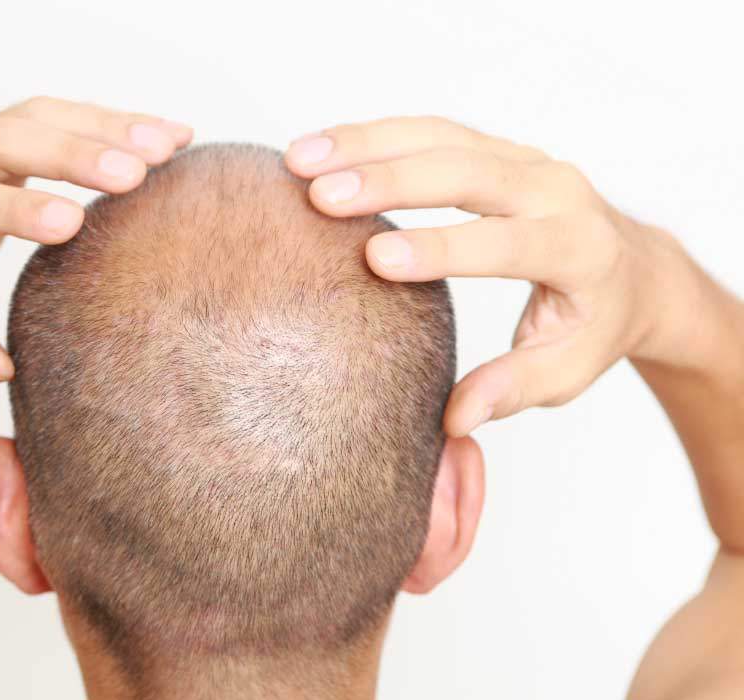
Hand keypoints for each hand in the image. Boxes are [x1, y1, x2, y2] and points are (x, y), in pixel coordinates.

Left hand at [0, 97, 191, 385]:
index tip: (73, 221)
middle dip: (71, 154)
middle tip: (134, 172)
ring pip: (37, 116)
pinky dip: (114, 123)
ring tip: (167, 146)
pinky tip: (166, 136)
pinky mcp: (3, 134)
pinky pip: (59, 116)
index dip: (15, 209)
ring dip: (105, 128)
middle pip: (1, 140)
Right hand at [285, 116, 704, 435]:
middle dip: (390, 182)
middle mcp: (555, 190)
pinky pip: (431, 131)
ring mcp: (523, 160)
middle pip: (467, 172)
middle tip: (321, 196)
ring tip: (299, 161)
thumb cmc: (594, 326)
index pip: (506, 244)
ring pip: (440, 137)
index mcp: (579, 249)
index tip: (374, 258)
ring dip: (366, 144)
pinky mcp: (494, 148)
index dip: (441, 249)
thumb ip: (514, 390)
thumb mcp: (566, 370)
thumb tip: (456, 420)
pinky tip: (321, 148)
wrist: (631, 269)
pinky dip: (372, 135)